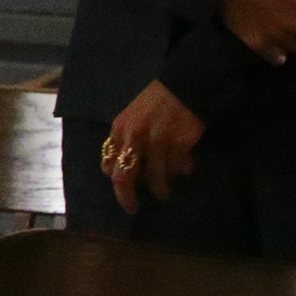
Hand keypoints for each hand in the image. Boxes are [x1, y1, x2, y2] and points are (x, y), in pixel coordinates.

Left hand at [100, 80, 205, 214]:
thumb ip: (125, 141)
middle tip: (133, 208)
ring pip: (155, 177)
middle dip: (127, 196)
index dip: (116, 180)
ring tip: (164, 192)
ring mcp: (157, 141)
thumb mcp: (132, 118)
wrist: (183, 87)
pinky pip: (177, 167)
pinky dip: (181, 170)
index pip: (110, 163)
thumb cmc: (155, 104)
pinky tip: (186, 166)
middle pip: (125, 176)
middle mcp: (135, 136)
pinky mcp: (179, 143)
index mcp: (120, 129)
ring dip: (160, 188)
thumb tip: (120, 171)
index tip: (122, 191)